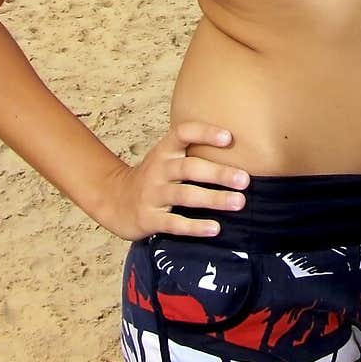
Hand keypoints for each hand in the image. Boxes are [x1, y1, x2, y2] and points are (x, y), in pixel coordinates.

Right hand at [99, 121, 248, 240]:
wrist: (115, 200)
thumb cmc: (154, 177)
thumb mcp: (166, 157)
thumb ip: (192, 151)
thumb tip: (239, 147)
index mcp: (164, 151)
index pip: (183, 133)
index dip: (204, 133)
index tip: (229, 138)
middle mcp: (158, 169)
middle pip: (189, 167)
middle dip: (218, 173)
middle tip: (245, 179)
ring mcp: (152, 194)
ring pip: (185, 195)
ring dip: (213, 199)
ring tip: (239, 202)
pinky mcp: (149, 218)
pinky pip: (174, 223)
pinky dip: (195, 226)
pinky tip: (215, 228)